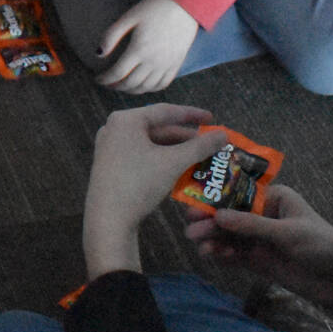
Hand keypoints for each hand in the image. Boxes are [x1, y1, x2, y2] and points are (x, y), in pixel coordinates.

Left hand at [81, 104, 228, 277]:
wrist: (109, 220)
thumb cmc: (139, 183)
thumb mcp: (173, 163)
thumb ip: (200, 146)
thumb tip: (224, 134)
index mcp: (125, 120)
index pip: (165, 111)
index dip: (192, 114)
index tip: (212, 119)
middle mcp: (114, 128)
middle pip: (157, 128)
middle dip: (185, 137)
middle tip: (209, 143)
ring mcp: (109, 147)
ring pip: (150, 144)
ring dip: (174, 150)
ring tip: (198, 156)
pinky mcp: (110, 165)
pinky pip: (141, 155)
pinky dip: (160, 159)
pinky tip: (179, 168)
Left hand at [97, 0, 199, 93]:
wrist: (184, 6)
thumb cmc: (154, 8)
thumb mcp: (129, 17)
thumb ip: (111, 35)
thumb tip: (98, 54)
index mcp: (139, 49)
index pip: (117, 73)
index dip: (105, 79)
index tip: (98, 79)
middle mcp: (153, 61)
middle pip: (130, 83)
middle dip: (116, 86)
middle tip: (108, 84)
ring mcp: (166, 65)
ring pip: (146, 87)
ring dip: (131, 90)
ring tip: (122, 86)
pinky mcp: (176, 64)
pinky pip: (162, 84)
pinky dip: (150, 89)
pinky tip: (143, 86)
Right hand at [184, 184, 332, 321]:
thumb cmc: (323, 246)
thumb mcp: (288, 233)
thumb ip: (252, 225)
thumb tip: (218, 216)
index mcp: (274, 198)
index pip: (238, 195)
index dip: (215, 199)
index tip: (193, 206)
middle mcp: (263, 215)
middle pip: (228, 216)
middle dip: (210, 222)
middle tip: (191, 230)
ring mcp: (259, 238)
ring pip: (228, 236)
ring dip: (213, 240)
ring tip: (201, 247)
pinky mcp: (258, 259)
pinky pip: (233, 254)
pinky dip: (221, 254)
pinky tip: (212, 257)